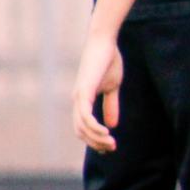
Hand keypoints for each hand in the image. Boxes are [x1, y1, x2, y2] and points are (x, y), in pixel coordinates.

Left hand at [71, 34, 123, 151]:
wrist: (105, 42)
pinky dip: (94, 127)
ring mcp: (78, 96)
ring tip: (111, 143)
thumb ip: (111, 105)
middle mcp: (77, 100)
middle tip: (112, 148)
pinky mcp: (83, 91)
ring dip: (96, 139)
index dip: (94, 140)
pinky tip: (107, 132)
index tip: (109, 147)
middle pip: (80, 131)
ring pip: (82, 127)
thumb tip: (112, 125)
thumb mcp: (112, 87)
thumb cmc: (108, 61)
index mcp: (82, 100)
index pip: (83, 127)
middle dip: (96, 143)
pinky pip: (85, 116)